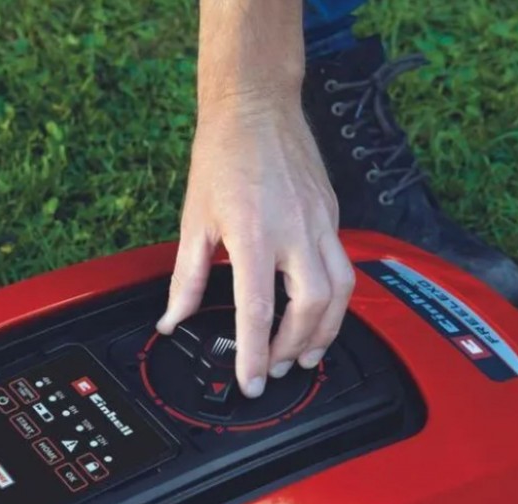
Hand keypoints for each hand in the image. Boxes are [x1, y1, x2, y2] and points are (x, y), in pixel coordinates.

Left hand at [156, 95, 355, 398]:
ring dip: (326, 331)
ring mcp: (321, 222)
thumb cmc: (221, 158)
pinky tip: (319, 315)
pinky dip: (336, 301)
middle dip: (296, 347)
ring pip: (340, 291)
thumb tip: (173, 320)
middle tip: (280, 368)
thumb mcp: (194, 222)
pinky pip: (344, 268)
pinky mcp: (333, 215)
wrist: (256, 107)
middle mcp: (294, 230)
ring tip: (308, 355)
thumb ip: (186, 279)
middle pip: (311, 307)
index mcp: (253, 234)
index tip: (252, 383)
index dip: (254, 355)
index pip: (257, 311)